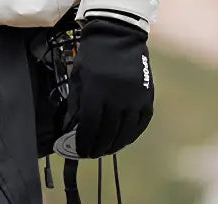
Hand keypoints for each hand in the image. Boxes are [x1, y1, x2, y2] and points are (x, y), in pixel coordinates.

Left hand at [66, 18, 154, 158]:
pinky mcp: (148, 95)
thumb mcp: (77, 80)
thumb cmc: (92, 59)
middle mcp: (117, 97)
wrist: (118, 36)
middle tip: (92, 154)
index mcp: (96, 93)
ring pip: (125, 131)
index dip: (84, 144)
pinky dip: (132, 135)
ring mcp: (135, 97)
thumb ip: (74, 107)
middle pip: (107, 133)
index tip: (80, 152)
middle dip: (97, 148)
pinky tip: (123, 141)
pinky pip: (142, 122)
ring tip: (105, 150)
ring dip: (114, 145)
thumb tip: (70, 131)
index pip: (89, 128)